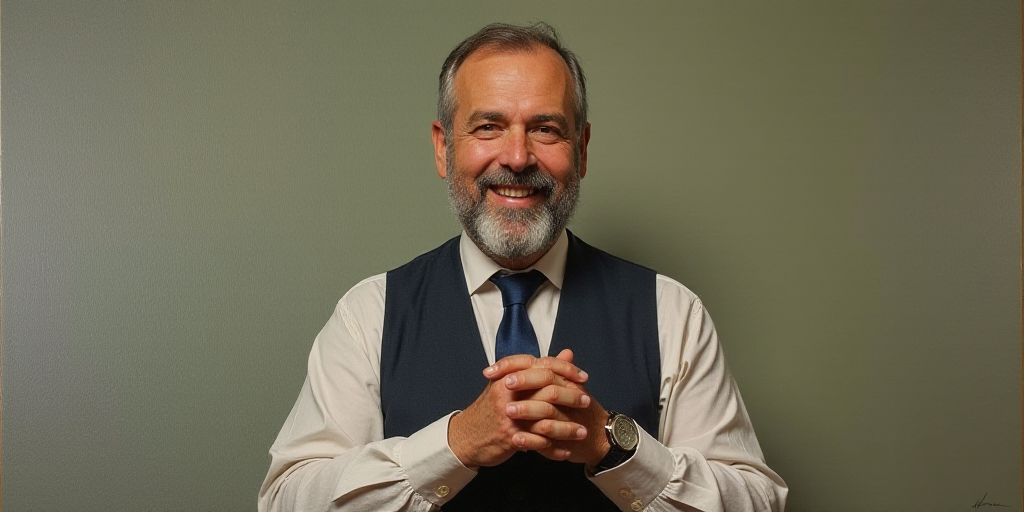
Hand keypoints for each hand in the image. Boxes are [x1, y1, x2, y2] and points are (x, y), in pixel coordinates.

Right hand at [447, 350, 591, 467]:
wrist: (465, 436)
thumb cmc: (491, 409)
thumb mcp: (510, 384)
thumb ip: (540, 370)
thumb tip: (567, 354)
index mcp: (509, 376)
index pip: (544, 366)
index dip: (566, 370)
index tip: (583, 377)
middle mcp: (508, 392)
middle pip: (549, 391)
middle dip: (572, 397)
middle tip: (586, 402)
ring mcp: (508, 415)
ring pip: (547, 420)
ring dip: (567, 428)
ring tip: (582, 432)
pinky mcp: (508, 436)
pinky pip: (538, 443)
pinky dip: (553, 449)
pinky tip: (565, 451)